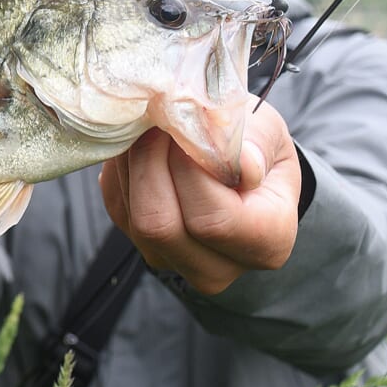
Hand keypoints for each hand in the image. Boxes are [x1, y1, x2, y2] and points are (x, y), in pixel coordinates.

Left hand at [99, 104, 299, 294]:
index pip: (212, 218)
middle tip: (153, 117)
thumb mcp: (266, 133)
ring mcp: (176, 263)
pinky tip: (141, 146)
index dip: (186, 167)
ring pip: (133, 217)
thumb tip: (243, 165)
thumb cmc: (257, 147)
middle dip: (148, 161)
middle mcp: (221, 269)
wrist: (242, 166)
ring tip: (148, 125)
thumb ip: (254, 145)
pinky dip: (122, 171)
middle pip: (160, 224)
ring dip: (131, 163)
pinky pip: (118, 206)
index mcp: (268, 242)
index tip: (180, 122)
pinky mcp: (145, 247)